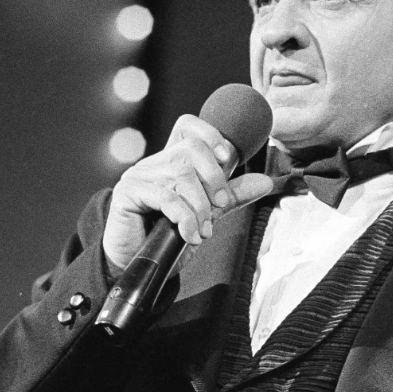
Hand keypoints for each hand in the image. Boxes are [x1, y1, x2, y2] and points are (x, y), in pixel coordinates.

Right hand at [103, 114, 273, 275]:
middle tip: (221, 206)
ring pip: (183, 176)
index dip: (211, 135)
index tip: (229, 160)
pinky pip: (167, 197)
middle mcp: (154, 163)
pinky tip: (190, 235)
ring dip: (201, 207)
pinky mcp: (128, 192)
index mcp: (172, 162)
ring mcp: (139, 175)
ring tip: (203, 230)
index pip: (188, 126)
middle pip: (192, 149)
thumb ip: (232, 196)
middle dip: (215, 179)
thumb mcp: (206, 214)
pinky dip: (186, 218)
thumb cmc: (168, 239)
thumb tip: (264, 182)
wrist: (136, 264)